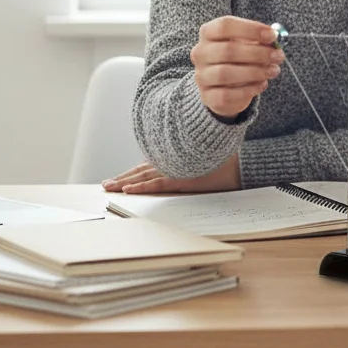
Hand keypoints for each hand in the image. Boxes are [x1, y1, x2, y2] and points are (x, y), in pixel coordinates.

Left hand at [102, 155, 240, 193]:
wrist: (240, 162)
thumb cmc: (224, 159)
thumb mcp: (203, 157)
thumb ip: (190, 157)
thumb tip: (178, 158)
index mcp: (176, 157)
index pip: (149, 165)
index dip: (133, 172)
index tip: (119, 178)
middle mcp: (173, 161)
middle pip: (142, 170)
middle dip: (123, 178)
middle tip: (106, 185)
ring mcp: (176, 170)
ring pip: (144, 177)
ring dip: (125, 183)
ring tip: (110, 188)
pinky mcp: (182, 180)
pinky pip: (158, 184)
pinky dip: (142, 187)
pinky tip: (128, 190)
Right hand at [191, 15, 283, 117]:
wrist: (224, 86)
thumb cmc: (239, 58)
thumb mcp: (248, 44)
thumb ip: (260, 40)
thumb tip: (274, 39)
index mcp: (208, 33)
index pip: (225, 26)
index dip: (251, 29)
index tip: (273, 36)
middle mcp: (201, 53)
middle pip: (227, 50)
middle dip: (258, 53)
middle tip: (278, 56)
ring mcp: (201, 75)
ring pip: (225, 73)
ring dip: (255, 72)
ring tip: (274, 71)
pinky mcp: (207, 96)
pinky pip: (226, 94)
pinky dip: (248, 90)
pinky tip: (262, 84)